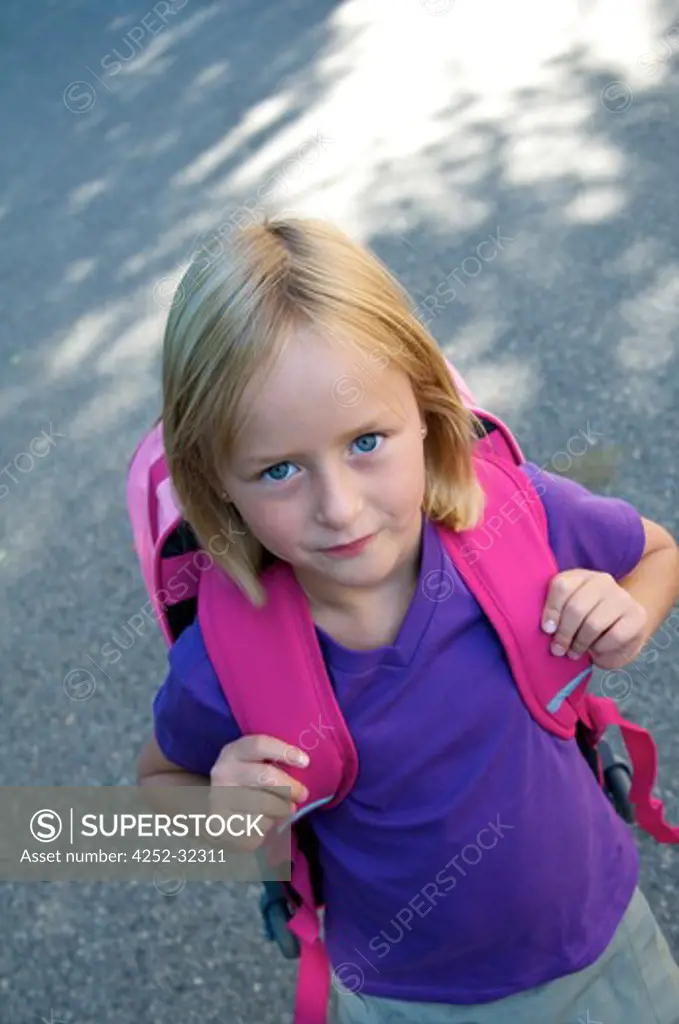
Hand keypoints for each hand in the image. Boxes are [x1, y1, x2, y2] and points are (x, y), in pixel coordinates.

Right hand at [208, 735, 309, 851]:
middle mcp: (223, 773)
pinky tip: (265, 820)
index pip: (259, 745)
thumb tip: (304, 766)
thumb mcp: (254, 764)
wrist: (218, 810)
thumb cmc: (247, 783)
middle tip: (303, 794)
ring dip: (282, 809)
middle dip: (291, 787)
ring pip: (266, 805)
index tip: (305, 762)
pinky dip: (269, 825)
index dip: (284, 751)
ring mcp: (220, 800)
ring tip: (285, 809)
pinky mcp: (224, 826)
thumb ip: (274, 761)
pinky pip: (258, 826)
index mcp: (233, 753)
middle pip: (266, 776)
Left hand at [542, 568, 646, 670]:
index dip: (552, 610)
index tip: (547, 630)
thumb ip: (555, 614)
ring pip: (593, 624)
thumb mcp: (566, 614)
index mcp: (580, 577)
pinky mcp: (637, 616)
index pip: (561, 585)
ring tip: (574, 653)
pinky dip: (601, 649)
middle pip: (576, 607)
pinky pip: (614, 637)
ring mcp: (622, 597)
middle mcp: (603, 582)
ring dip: (580, 644)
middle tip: (558, 649)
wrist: (622, 626)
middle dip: (564, 633)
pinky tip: (596, 650)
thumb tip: (548, 628)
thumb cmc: (585, 621)